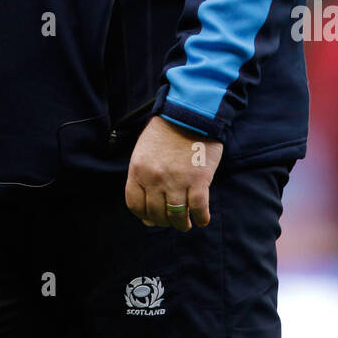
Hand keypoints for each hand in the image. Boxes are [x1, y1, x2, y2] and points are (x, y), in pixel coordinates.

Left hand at [125, 116, 222, 231]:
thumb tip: (146, 216)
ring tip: (186, 223)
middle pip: (156, 214)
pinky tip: (202, 218)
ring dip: (182, 224)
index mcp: (138, 170)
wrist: (189, 112)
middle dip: (164, 221)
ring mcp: (177, 180)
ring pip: (177, 216)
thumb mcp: (144, 151)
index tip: (153, 217)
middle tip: (171, 220)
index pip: (135, 205)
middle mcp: (155, 178)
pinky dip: (201, 218)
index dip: (144, 215)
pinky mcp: (199, 180)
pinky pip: (198, 209)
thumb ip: (142, 179)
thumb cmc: (165, 131)